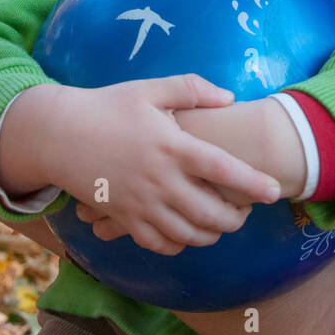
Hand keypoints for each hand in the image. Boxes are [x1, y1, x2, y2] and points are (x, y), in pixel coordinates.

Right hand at [41, 75, 281, 256]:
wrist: (58, 134)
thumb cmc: (107, 106)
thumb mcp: (150, 89)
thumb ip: (192, 89)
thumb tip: (229, 98)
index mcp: (171, 145)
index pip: (223, 169)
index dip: (253, 183)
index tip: (275, 191)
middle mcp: (160, 180)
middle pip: (211, 213)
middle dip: (236, 218)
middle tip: (245, 211)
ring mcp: (141, 204)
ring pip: (189, 234)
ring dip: (212, 234)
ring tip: (221, 223)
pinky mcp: (124, 219)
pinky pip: (159, 244)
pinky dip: (179, 244)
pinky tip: (187, 233)